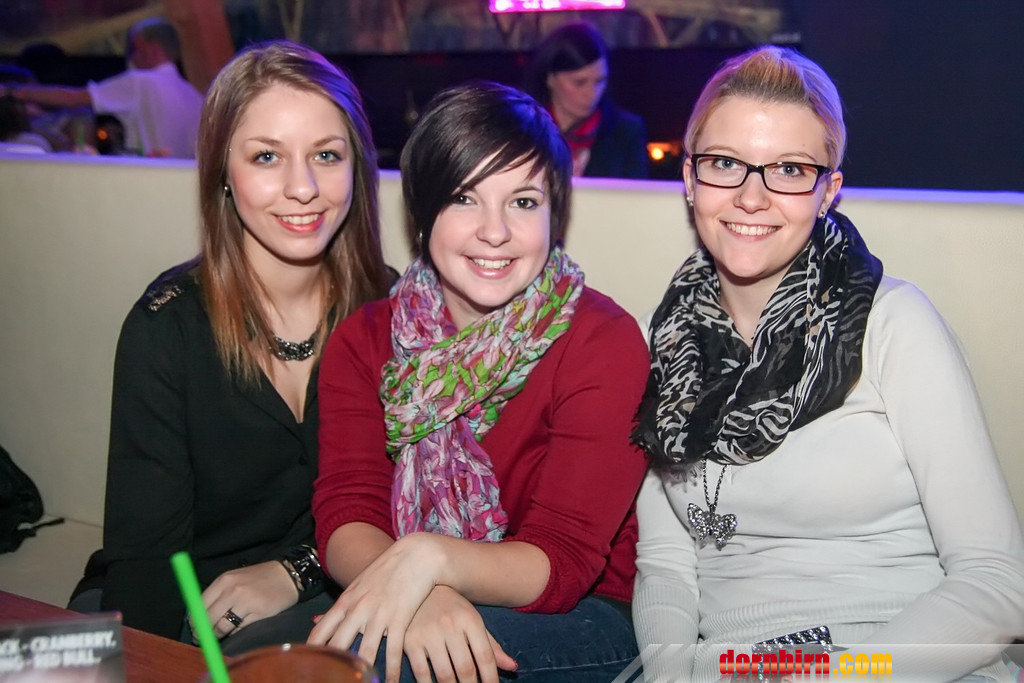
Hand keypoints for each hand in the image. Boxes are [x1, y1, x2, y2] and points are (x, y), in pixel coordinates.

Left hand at [193, 560, 297, 639]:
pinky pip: (238, 629)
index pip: (199, 605)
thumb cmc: (258, 578)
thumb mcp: (235, 579)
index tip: (195, 629)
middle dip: (203, 632)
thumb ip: (217, 595)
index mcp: (224, 580)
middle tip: (203, 638)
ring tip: (221, 634)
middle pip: (207, 618)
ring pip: (222, 627)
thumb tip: (199, 619)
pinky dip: (235, 632)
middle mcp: (233, 590)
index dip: (194, 621)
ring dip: (219, 634)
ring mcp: (246, 601)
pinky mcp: (259, 612)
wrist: (288, 575)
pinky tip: (238, 628)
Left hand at [308, 533, 440, 671]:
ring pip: (366, 652)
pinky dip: (392, 670)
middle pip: (338, 645)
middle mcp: (359, 609)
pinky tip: (391, 682)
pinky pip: (394, 650)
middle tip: (328, 680)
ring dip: (362, 672)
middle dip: (332, 667)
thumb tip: (315, 620)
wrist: (416, 554)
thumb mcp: (358, 586)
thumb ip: (339, 606)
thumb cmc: (386, 571)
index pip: (321, 632)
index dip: (311, 652)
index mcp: (346, 601)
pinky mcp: (400, 617)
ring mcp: (379, 614)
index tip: (306, 667)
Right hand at [403, 586, 516, 682]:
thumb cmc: (450, 608)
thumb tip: (513, 667)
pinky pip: (421, 673)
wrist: (417, 585)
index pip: (485, 656)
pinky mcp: (410, 641)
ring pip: (444, 675)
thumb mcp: (472, 620)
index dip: (491, 678)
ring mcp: (428, 633)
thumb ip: (491, 645)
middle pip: (466, 668)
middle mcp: (450, 625)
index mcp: (470, 619)